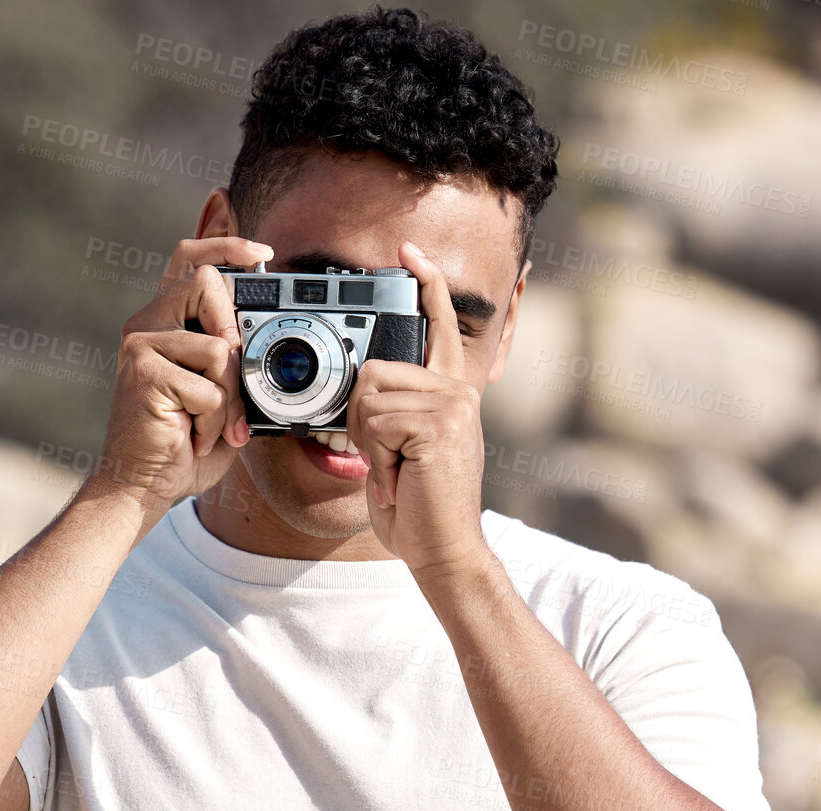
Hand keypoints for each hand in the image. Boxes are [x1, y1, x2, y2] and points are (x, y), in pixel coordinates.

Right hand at [83, 237, 272, 524]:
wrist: (143, 486)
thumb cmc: (183, 442)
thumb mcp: (220, 392)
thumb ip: (234, 357)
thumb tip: (265, 333)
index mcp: (164, 321)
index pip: (191, 258)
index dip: (226, 245)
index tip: (262, 255)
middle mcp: (146, 324)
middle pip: (206, 284)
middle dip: (234, 333)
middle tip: (229, 379)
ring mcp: (140, 345)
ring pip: (217, 346)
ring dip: (228, 397)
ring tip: (209, 423)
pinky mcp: (142, 371)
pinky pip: (208, 386)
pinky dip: (214, 420)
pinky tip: (193, 435)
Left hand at [347, 241, 492, 576]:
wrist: (443, 548)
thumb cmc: (418, 504)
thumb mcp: (403, 448)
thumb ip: (394, 411)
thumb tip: (365, 385)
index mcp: (452, 391)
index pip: (441, 326)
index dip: (426, 285)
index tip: (408, 253)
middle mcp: (457, 390)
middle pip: (374, 369)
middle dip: (363, 419)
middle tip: (388, 460)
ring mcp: (453, 403)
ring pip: (369, 394)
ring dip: (369, 440)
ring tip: (397, 470)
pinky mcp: (440, 421)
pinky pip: (376, 419)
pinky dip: (377, 454)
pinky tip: (401, 476)